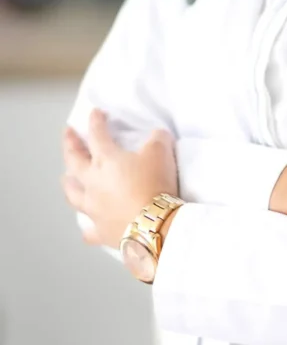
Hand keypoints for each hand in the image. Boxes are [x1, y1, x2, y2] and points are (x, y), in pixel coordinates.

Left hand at [61, 109, 178, 248]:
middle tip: (67, 134)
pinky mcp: (101, 231)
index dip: (95, 121)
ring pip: (73, 194)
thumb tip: (155, 135)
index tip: (94, 113)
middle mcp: (93, 182)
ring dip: (69, 183)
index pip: (97, 134)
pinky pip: (89, 229)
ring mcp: (94, 208)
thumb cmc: (154, 184)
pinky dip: (88, 225)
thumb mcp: (161, 151)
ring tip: (66, 177)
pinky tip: (88, 224)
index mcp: (106, 160)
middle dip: (70, 145)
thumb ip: (156, 138)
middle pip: (74, 161)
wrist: (154, 224)